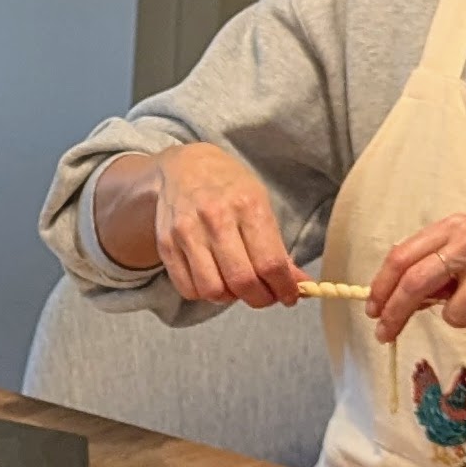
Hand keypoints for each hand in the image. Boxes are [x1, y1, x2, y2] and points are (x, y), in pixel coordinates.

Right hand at [139, 145, 301, 307]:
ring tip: (235, 286)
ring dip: (230, 297)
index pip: (270, 263)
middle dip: (260, 298)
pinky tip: (214, 279)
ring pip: (212, 290)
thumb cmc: (229, 188)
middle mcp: (216, 218)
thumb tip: (299, 287)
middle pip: (242, 281)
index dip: (284, 288)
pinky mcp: (166, 244)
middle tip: (264, 296)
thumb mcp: (261, 206)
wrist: (184, 167)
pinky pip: (188, 288)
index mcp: (247, 205)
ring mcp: (187, 232)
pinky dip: (204, 293)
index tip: (289, 296)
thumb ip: (278, 250)